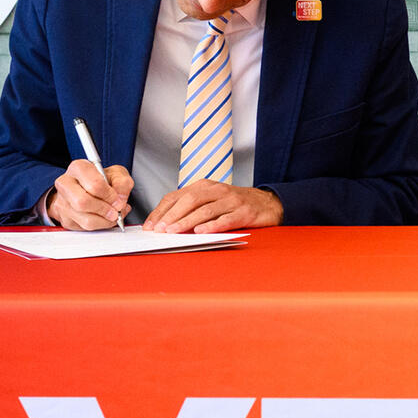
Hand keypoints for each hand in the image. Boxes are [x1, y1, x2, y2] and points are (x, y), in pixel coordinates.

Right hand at [48, 160, 132, 228]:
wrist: (88, 189)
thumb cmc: (100, 180)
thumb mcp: (116, 174)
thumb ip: (122, 183)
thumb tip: (121, 198)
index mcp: (78, 168)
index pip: (94, 184)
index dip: (109, 195)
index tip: (118, 200)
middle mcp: (66, 184)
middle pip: (83, 202)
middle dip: (104, 210)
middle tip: (115, 211)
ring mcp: (62, 203)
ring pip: (85, 219)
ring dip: (104, 221)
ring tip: (112, 215)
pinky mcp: (65, 219)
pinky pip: (84, 229)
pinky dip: (99, 226)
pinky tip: (103, 218)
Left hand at [145, 180, 282, 233]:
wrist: (268, 203)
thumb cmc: (235, 204)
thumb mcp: (211, 200)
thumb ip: (191, 207)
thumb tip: (165, 223)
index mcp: (205, 186)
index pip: (177, 196)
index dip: (162, 210)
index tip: (150, 225)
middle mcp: (216, 190)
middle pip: (189, 200)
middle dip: (172, 216)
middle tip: (159, 229)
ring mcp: (231, 200)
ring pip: (204, 210)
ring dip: (187, 222)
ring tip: (174, 232)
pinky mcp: (244, 212)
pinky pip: (225, 219)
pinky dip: (212, 225)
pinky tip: (201, 232)